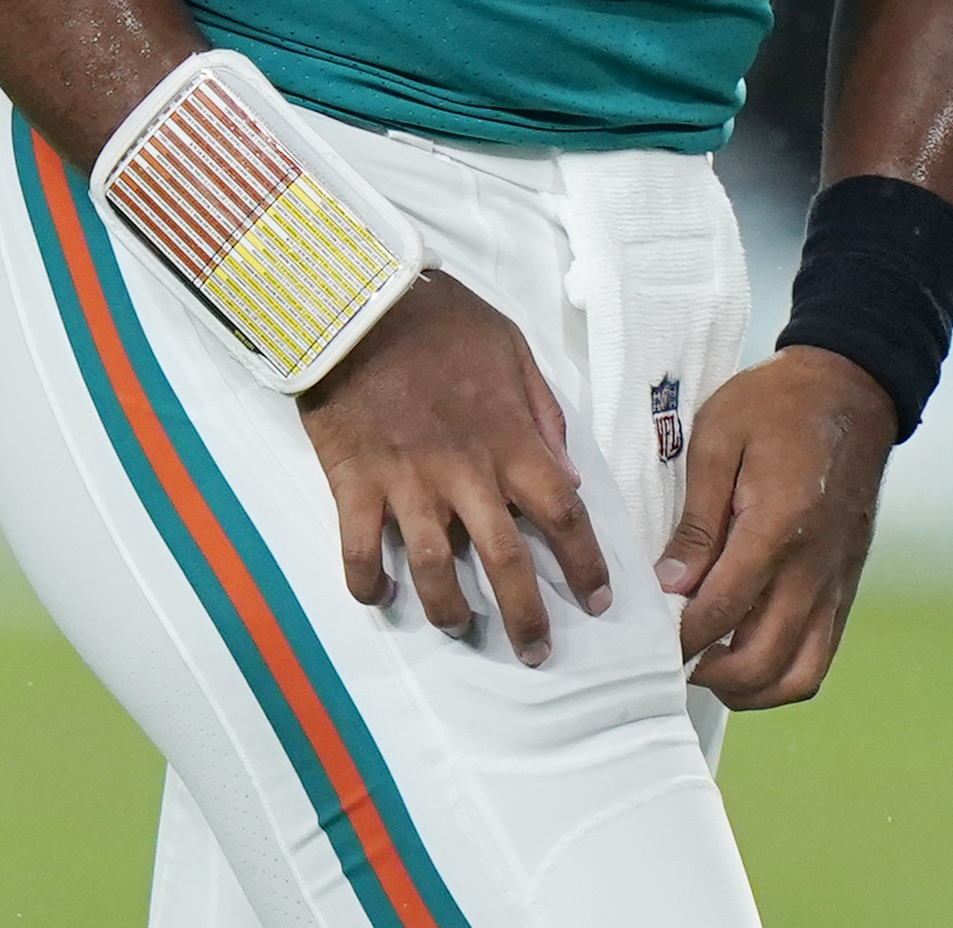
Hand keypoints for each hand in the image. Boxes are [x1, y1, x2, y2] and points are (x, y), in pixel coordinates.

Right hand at [298, 269, 611, 665]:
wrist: (362, 299)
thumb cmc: (442, 320)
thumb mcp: (511, 350)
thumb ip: (542, 415)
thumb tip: (568, 477)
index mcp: (509, 438)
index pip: (562, 514)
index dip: (585, 564)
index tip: (598, 600)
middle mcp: (464, 471)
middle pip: (505, 561)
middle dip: (526, 617)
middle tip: (536, 653)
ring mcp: (406, 481)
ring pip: (434, 570)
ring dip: (449, 610)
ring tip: (459, 626)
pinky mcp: (354, 481)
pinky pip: (359, 550)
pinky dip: (367, 582)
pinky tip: (380, 594)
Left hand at [656, 348, 895, 708]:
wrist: (852, 389)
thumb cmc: (777, 403)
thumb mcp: (719, 437)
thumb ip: (696, 518)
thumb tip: (670, 585)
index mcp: (776, 529)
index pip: (721, 612)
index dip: (680, 639)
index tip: (648, 643)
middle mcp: (812, 570)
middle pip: (762, 662)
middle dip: (711, 677)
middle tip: (675, 660)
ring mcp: (835, 583)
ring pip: (799, 676)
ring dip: (751, 689)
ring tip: (711, 667)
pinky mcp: (846, 585)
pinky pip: (820, 655)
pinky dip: (784, 673)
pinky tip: (749, 651)